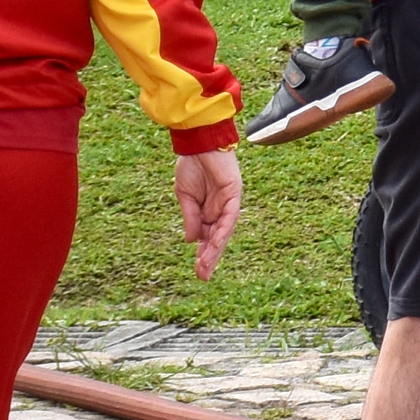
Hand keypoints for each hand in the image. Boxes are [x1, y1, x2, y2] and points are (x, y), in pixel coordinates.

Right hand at [177, 149, 242, 278]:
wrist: (197, 142)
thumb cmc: (191, 165)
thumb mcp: (185, 196)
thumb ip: (190, 217)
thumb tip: (192, 241)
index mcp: (208, 210)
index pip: (207, 237)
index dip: (203, 253)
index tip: (198, 272)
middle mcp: (220, 208)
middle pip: (218, 238)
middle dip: (210, 257)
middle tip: (203, 277)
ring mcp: (229, 201)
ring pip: (225, 230)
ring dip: (216, 248)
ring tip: (206, 266)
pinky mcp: (234, 192)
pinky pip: (230, 214)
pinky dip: (223, 229)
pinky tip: (215, 242)